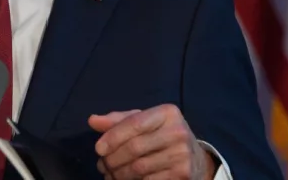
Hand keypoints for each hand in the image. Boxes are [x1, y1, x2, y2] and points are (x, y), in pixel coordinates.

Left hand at [87, 104, 215, 178]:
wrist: (195, 159)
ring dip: (119, 174)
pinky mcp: (183, 174)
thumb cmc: (162, 136)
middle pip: (135, 147)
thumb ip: (118, 121)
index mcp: (167, 113)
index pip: (134, 123)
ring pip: (140, 167)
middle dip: (113, 159)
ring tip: (110, 175)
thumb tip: (92, 121)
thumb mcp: (144, 123)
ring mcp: (182, 154)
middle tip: (102, 166)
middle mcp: (178, 131)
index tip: (98, 150)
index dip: (113, 137)